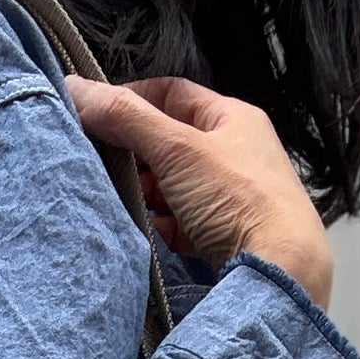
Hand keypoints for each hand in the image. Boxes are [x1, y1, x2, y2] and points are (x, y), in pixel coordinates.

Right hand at [65, 75, 333, 310]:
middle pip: (169, 143)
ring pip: (174, 186)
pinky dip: (164, 227)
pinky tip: (156, 234)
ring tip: (131, 202)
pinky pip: (183, 225)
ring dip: (149, 195)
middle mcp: (235, 154)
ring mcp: (232, 198)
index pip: (171, 93)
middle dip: (136, 155)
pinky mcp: (226, 237)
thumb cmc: (242, 201)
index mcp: (232, 118)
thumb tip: (78, 88)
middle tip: (110, 164)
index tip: (97, 115)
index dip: (131, 100)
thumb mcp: (177, 149)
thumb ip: (125, 118)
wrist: (281, 270)